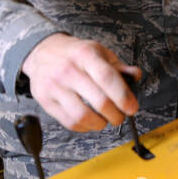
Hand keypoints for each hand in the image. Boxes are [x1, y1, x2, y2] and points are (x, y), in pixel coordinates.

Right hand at [20, 33, 141, 131]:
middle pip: (99, 101)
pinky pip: (69, 122)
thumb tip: (135, 76)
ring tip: (105, 120)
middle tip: (121, 116)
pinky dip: (85, 127)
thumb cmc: (75, 54)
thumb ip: (118, 66)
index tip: (132, 108)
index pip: (107, 78)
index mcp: (86, 55)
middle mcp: (68, 70)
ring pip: (83, 116)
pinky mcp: (45, 100)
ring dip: (100, 124)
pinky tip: (90, 121)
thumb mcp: (99, 51)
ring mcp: (54, 86)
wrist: (43, 52)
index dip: (123, 97)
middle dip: (116, 115)